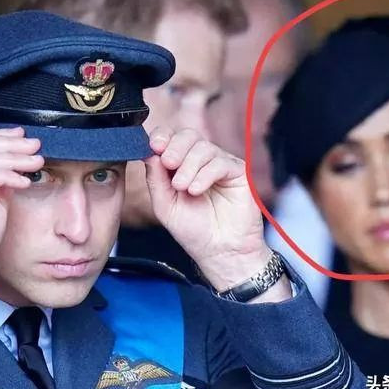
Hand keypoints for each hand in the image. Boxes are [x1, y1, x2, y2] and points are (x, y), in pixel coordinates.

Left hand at [144, 127, 290, 300]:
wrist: (219, 252)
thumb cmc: (194, 231)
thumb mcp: (165, 205)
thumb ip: (155, 179)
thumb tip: (149, 153)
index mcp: (182, 165)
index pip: (172, 139)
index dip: (162, 137)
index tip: (154, 146)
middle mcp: (202, 162)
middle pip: (188, 135)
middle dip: (175, 147)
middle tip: (168, 163)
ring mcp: (221, 165)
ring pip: (204, 147)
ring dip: (188, 166)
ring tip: (182, 187)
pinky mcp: (239, 173)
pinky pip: (220, 162)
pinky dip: (204, 174)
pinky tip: (196, 191)